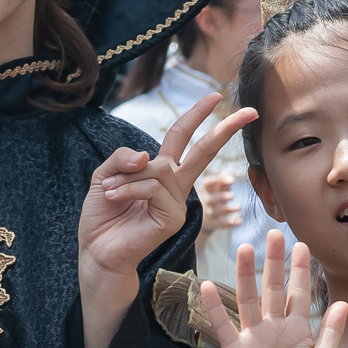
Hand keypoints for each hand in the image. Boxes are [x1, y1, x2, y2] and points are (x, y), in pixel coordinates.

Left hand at [76, 92, 254, 291]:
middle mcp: (175, 186)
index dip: (198, 115)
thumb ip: (123, 157)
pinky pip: (153, 187)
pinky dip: (129, 189)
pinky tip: (114, 198)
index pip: (183, 138)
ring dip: (127, 177)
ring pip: (160, 169)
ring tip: (109, 192)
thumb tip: (148, 154)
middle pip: (202, 150)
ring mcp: (178, 202)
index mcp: (161, 172)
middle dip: (224, 129)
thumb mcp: (105, 175)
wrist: (97, 251)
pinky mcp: (174, 217)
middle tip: (250, 111)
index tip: (216, 96)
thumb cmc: (103, 216)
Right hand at [197, 231, 345, 347]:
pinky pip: (224, 325)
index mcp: (299, 331)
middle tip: (274, 235)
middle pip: (273, 289)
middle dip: (275, 263)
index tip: (301, 245)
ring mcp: (254, 338)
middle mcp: (275, 329)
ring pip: (249, 300)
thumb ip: (332, 333)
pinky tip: (207, 285)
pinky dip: (215, 306)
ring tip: (245, 249)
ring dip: (247, 275)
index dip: (300, 271)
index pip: (300, 294)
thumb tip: (343, 302)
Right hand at [198, 170, 241, 234]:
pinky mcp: (215, 223)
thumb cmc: (215, 198)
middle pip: (212, 199)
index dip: (215, 181)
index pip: (207, 184)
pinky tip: (240, 221)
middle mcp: (208, 202)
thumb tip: (229, 176)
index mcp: (208, 190)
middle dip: (221, 197)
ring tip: (238, 207)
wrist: (203, 219)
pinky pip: (223, 224)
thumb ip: (224, 180)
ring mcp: (211, 213)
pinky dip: (231, 224)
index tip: (230, 180)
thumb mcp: (218, 188)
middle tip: (232, 196)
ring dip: (228, 210)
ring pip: (217, 212)